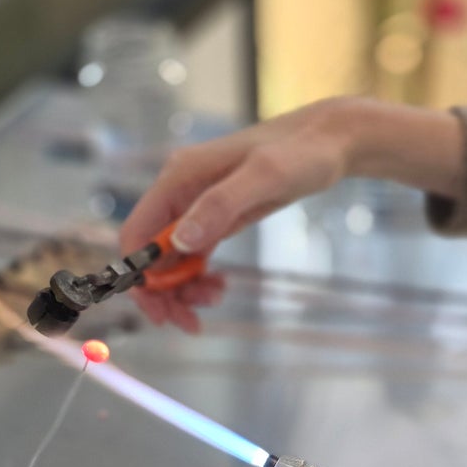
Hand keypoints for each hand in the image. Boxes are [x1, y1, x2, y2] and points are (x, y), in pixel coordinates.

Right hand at [121, 97, 462, 331]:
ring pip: (171, 258)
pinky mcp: (217, 215)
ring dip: (182, 289)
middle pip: (150, 252)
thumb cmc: (301, 153)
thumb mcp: (266, 177)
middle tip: (190, 323)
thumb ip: (220, 206)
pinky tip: (219, 288)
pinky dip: (198, 277)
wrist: (330, 142)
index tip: (160, 311)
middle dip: (163, 292)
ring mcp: (197, 204)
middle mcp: (181, 192)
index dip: (139, 276)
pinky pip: (193, 254)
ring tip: (213, 302)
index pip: (136, 233)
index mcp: (179, 178)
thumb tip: (181, 241)